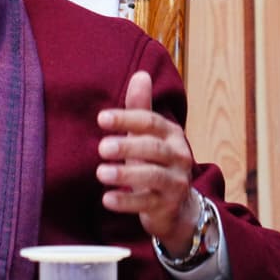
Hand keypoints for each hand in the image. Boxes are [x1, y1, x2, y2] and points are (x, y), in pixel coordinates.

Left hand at [95, 70, 198, 254]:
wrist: (176, 204)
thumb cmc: (155, 161)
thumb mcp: (147, 134)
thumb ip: (140, 107)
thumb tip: (140, 74)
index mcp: (171, 134)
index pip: (150, 122)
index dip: (127, 119)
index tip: (101, 118)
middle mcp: (178, 156)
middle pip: (153, 148)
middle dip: (127, 146)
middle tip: (101, 148)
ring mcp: (176, 182)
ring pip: (153, 176)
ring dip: (126, 174)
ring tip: (101, 173)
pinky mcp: (167, 205)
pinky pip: (148, 203)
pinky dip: (127, 201)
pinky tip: (107, 199)